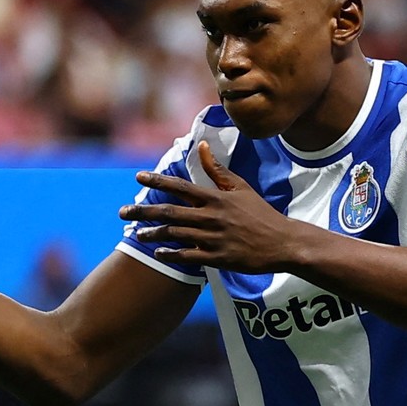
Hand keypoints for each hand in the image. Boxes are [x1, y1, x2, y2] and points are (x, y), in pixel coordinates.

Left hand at [119, 141, 296, 273]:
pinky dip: (172, 254)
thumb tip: (202, 147)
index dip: (157, 180)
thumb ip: (218, 170)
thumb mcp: (240, 188)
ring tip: (136, 232)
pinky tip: (158, 252)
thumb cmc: (260, 213)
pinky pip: (189, 256)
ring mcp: (214, 239)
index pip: (180, 186)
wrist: (283, 242)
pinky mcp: (218, 258)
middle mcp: (211, 217)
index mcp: (216, 198)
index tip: (138, 176)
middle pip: (169, 212)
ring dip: (152, 233)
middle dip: (143, 211)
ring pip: (175, 234)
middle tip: (123, 211)